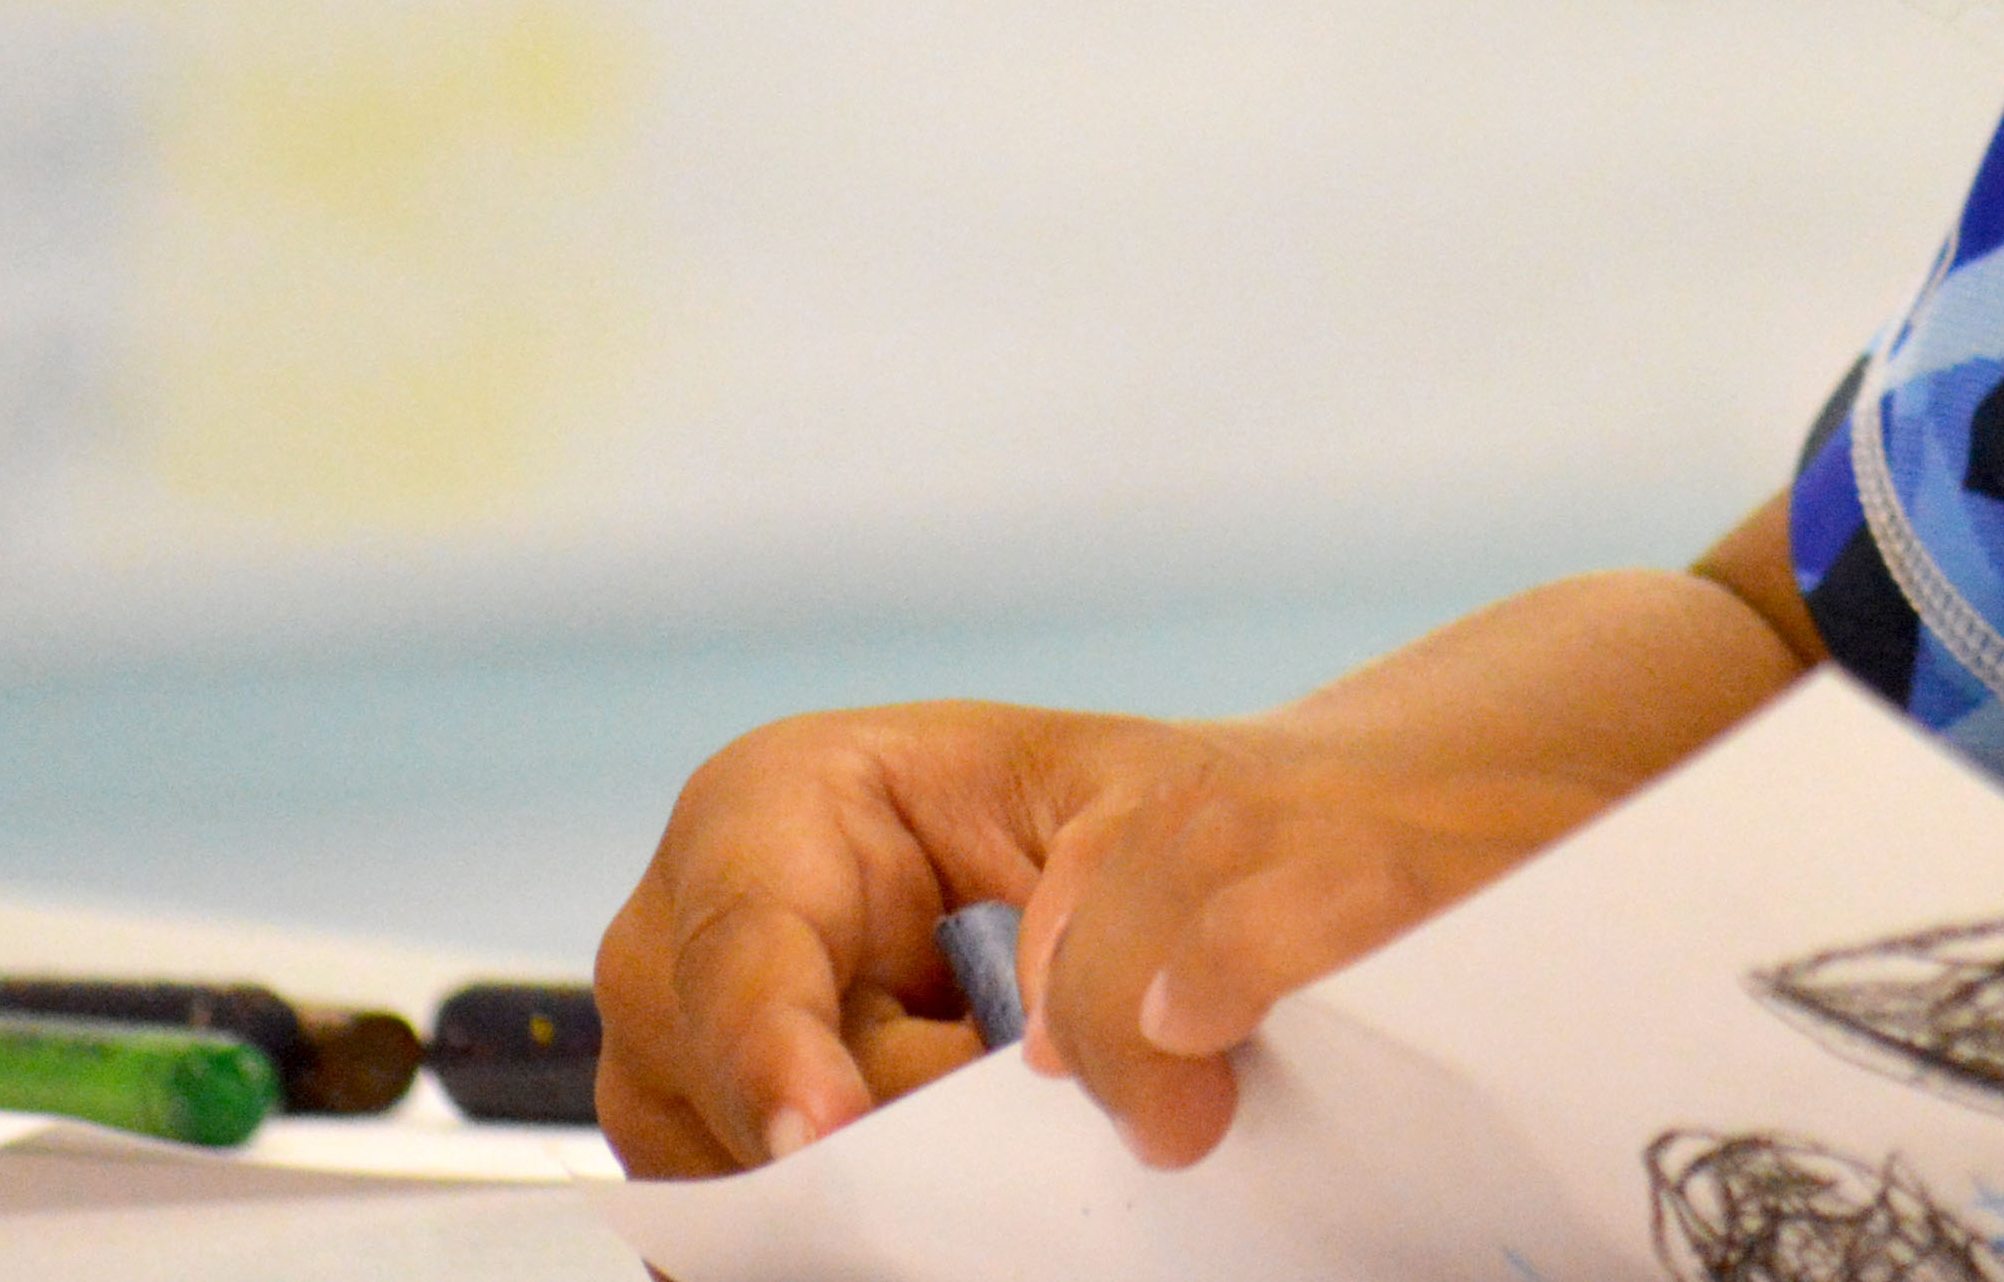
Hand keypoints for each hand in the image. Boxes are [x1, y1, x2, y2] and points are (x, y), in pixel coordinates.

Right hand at [594, 536, 1815, 1178]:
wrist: (1328, 884)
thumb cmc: (1265, 824)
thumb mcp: (1232, 836)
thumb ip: (1188, 920)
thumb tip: (1141, 1078)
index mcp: (832, 787)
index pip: (734, 909)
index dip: (759, 1025)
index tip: (830, 1131)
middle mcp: (783, 892)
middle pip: (676, 1027)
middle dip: (782, 1111)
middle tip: (920, 1163)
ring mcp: (796, 1009)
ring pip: (706, 1128)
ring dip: (816, 1176)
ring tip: (968, 1152)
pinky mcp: (840, 1105)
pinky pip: (773, 1188)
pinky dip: (840, 1215)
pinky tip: (947, 1198)